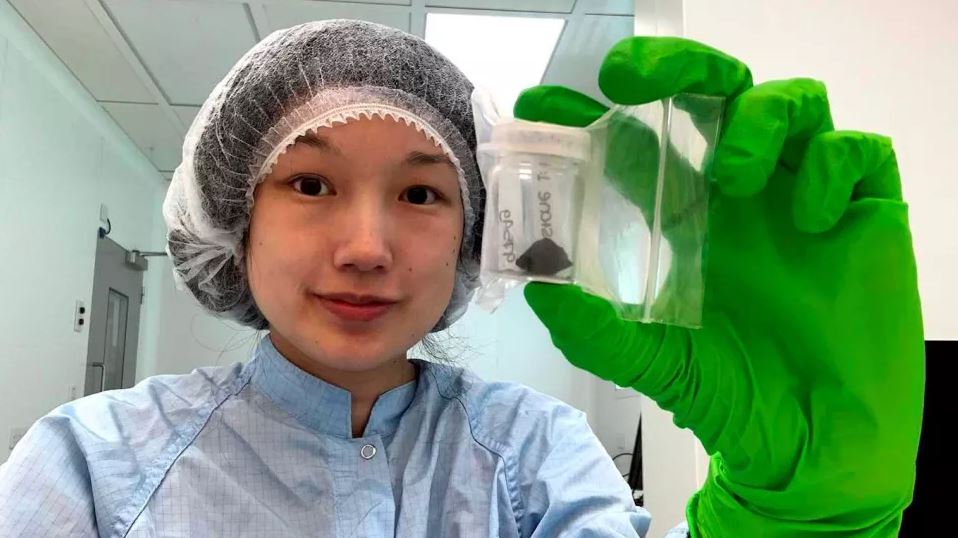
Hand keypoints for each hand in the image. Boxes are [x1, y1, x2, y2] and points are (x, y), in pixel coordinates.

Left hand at [516, 37, 923, 535]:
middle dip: (674, 69)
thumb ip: (592, 328)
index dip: (590, 120)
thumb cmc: (732, 395)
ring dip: (757, 120)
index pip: (635, 147)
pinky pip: (857, 154)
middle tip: (631, 80)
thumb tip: (537, 287)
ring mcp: (802, 197)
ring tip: (736, 177)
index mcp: (687, 217)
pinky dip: (830, 168)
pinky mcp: (865, 213)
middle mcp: (742, 195)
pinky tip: (812, 220)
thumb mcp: (648, 360)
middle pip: (714, 94)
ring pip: (791, 104)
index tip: (541, 108)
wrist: (809, 442)